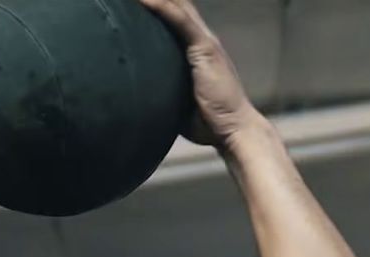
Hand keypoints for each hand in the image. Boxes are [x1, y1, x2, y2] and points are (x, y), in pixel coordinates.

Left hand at [139, 0, 266, 147]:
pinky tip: (145, 1)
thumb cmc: (208, 120)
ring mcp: (205, 41)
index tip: (134, 3)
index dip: (158, 6)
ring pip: (178, 7)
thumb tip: (137, 93)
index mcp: (196, 48)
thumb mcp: (179, 98)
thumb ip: (164, 87)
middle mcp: (203, 39)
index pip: (176, 17)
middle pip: (178, 5)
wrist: (235, 130)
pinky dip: (163, 8)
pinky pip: (181, 21)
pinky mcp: (205, 49)